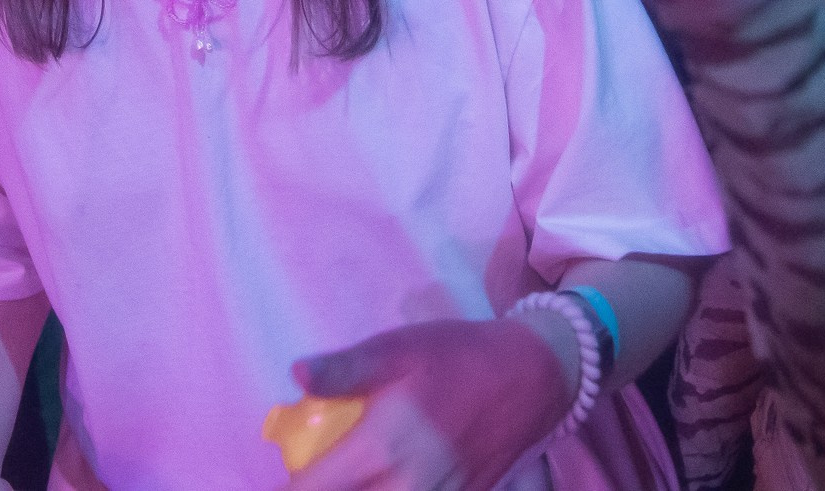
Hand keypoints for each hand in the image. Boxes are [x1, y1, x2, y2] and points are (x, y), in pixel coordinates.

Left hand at [284, 317, 571, 489]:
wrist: (533, 377)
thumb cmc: (458, 356)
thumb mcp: (397, 347)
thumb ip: (345, 369)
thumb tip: (296, 375)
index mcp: (383, 445)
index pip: (316, 489)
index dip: (293, 484)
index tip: (291, 472)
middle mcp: (410, 485)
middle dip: (329, 488)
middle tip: (320, 470)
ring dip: (363, 490)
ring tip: (353, 473)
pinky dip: (393, 490)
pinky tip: (390, 475)